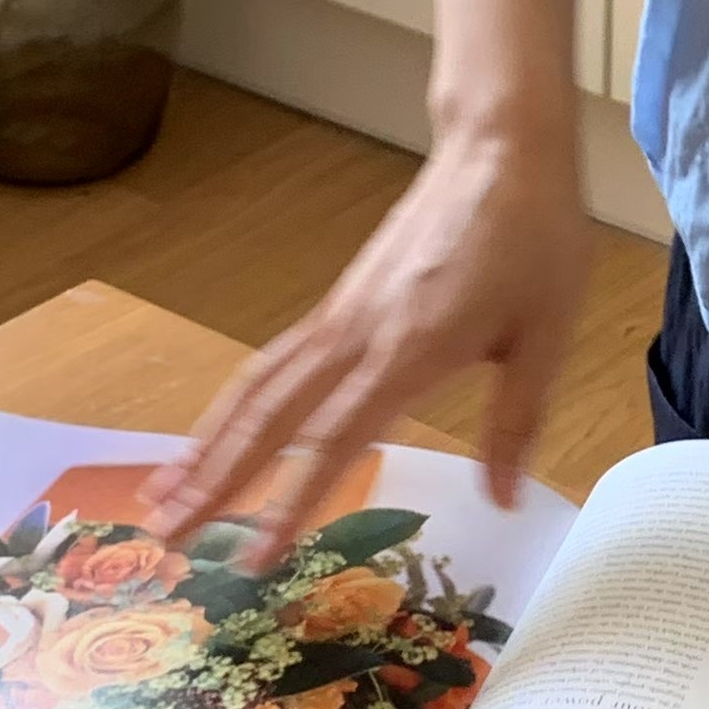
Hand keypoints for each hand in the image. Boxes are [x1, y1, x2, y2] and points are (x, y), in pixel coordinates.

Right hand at [142, 123, 589, 562]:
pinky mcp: (342, 299)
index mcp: (410, 348)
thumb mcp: (546, 333)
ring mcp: (341, 313)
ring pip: (257, 385)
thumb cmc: (534, 239)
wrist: (499, 148)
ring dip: (207, 443)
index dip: (291, 505)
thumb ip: (516, 419)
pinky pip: (276, 360)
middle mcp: (357, 333)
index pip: (335, 441)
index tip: (255, 560)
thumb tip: (501, 499)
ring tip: (162, 494)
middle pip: (269, 417)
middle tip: (163, 538)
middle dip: (214, 482)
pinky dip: (238, 404)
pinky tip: (222, 431)